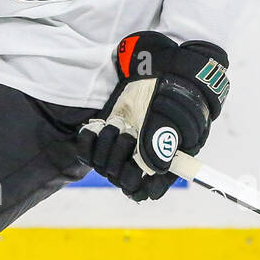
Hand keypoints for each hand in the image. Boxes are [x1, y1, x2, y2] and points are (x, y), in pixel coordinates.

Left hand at [76, 32, 229, 201]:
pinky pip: (86, 152)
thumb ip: (162, 140)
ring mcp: (122, 148)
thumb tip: (153, 168)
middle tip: (129, 132)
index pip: (148, 191)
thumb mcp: (172, 115)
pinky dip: (88, 141)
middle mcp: (142, 159)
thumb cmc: (173, 93)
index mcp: (165, 162)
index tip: (134, 168)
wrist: (160, 69)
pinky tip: (97, 126)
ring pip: (103, 165)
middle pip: (121, 179)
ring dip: (107, 144)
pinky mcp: (104, 136)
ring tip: (118, 122)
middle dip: (120, 158)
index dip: (139, 186)